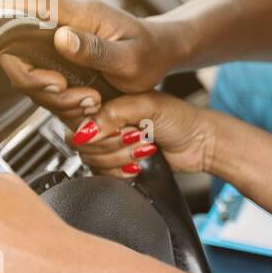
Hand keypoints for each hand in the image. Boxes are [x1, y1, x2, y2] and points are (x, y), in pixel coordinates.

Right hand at [0, 0, 181, 123]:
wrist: (164, 53)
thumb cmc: (153, 53)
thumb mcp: (130, 59)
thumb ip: (96, 50)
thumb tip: (61, 38)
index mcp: (81, 14)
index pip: (30, 5)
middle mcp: (67, 24)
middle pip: (19, 45)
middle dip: (33, 77)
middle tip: (62, 91)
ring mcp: (64, 41)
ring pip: (31, 68)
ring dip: (51, 93)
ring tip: (89, 102)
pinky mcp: (64, 57)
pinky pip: (45, 78)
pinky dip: (59, 98)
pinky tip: (85, 103)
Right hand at [72, 91, 216, 176]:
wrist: (198, 144)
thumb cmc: (179, 118)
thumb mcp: (148, 106)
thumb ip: (114, 113)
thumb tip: (85, 131)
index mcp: (105, 99)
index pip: (73, 113)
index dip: (92, 124)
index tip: (120, 125)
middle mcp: (101, 120)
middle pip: (79, 140)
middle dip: (113, 142)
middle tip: (138, 134)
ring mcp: (106, 143)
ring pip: (90, 159)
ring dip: (121, 156)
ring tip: (144, 146)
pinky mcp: (113, 163)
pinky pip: (100, 174)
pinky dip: (120, 171)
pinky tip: (137, 164)